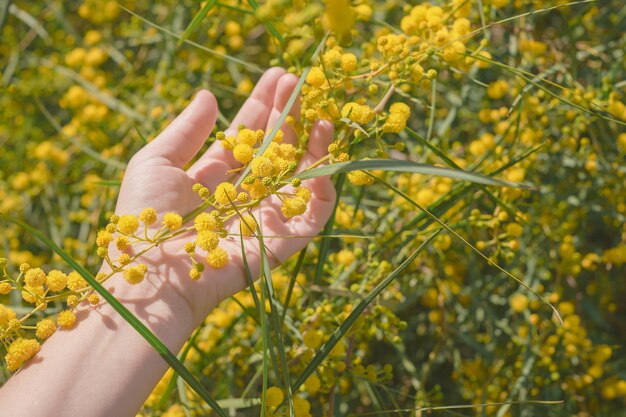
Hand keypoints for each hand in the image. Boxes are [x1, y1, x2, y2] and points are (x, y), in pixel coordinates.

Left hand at [111, 67, 334, 326]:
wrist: (151, 276)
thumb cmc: (144, 219)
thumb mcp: (157, 162)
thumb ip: (186, 130)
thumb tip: (209, 94)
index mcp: (214, 178)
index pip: (247, 135)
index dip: (263, 106)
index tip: (277, 76)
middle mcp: (242, 195)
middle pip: (275, 150)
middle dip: (288, 116)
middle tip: (299, 82)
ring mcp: (263, 218)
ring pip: (299, 177)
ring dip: (313, 144)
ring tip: (320, 112)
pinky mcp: (281, 242)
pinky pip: (313, 215)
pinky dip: (324, 190)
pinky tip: (324, 157)